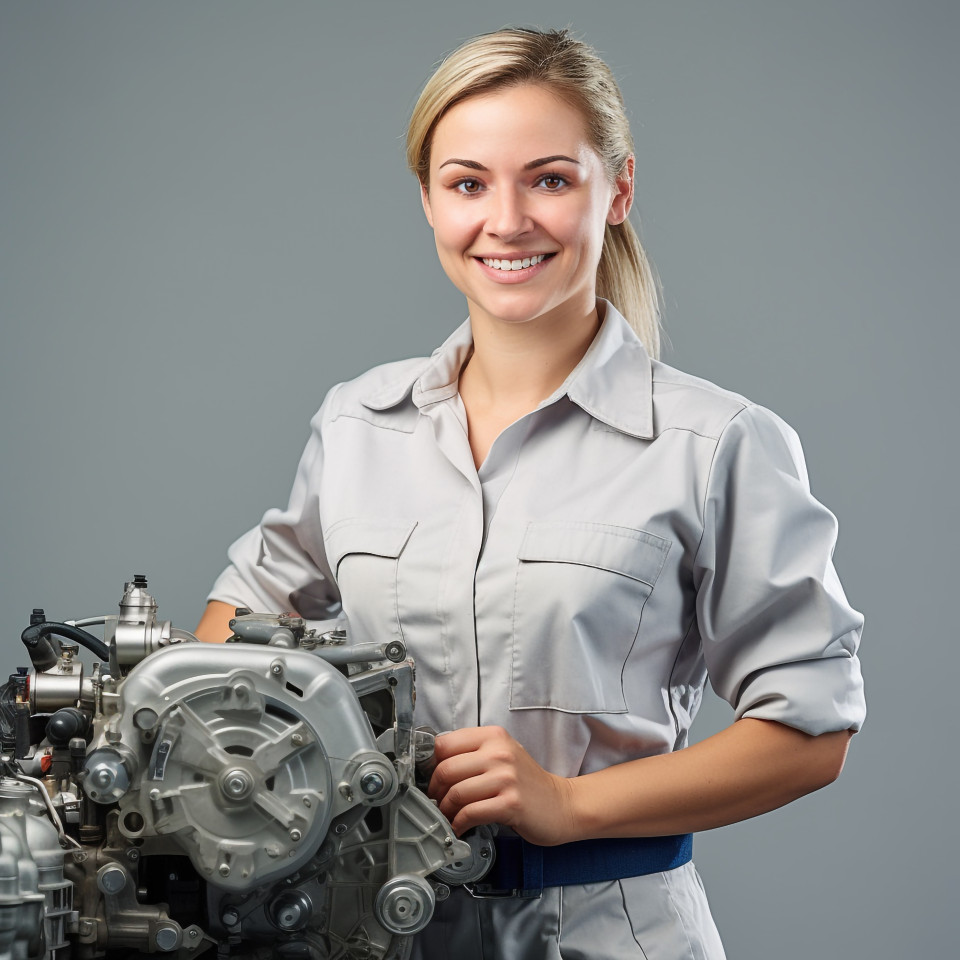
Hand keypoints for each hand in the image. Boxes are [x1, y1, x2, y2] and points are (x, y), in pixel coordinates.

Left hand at [428, 726, 576, 845]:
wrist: (561, 804)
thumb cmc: (526, 782)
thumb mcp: (502, 755)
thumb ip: (473, 754)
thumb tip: (434, 765)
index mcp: (493, 736)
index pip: (445, 744)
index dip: (431, 764)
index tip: (428, 778)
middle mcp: (500, 753)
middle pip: (447, 769)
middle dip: (434, 790)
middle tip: (435, 802)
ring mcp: (506, 778)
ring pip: (457, 792)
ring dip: (445, 810)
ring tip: (446, 816)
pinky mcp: (511, 804)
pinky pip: (471, 813)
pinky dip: (458, 823)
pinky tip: (459, 827)